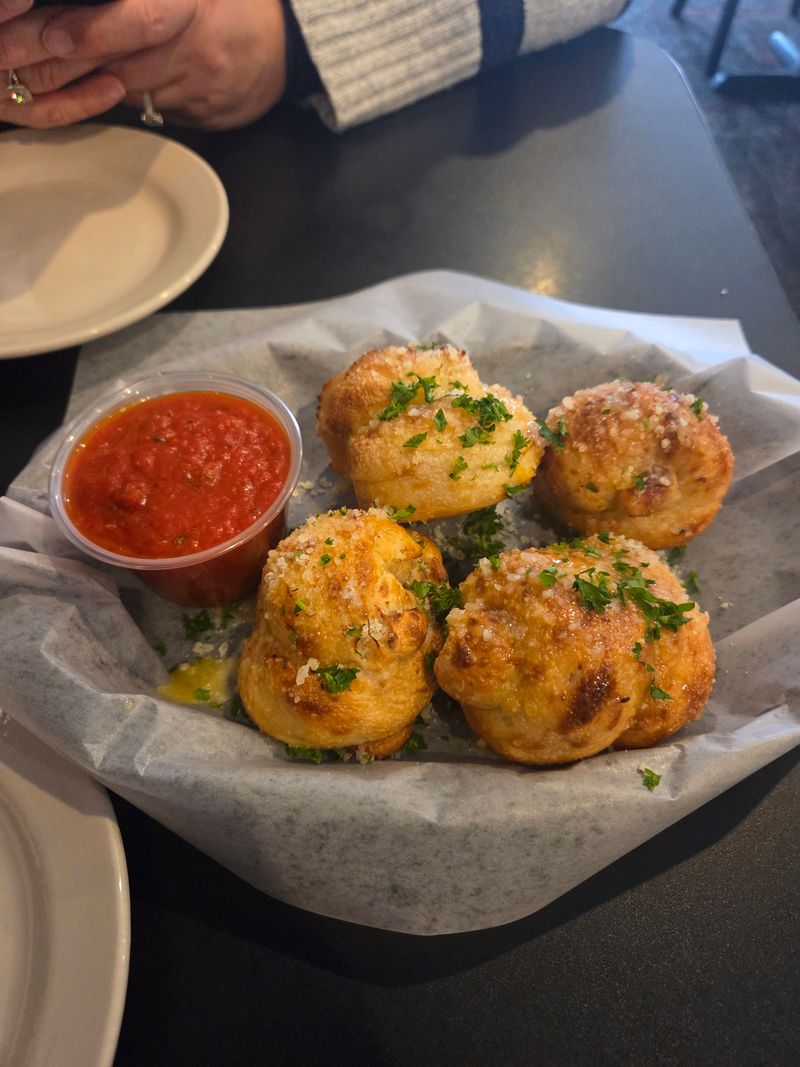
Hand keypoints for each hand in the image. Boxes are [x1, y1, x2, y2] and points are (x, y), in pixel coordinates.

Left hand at [0, 0, 286, 129]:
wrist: (281, 49)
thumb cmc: (222, 1)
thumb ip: (139, 2)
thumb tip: (74, 6)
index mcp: (192, 5)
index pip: (141, 20)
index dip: (92, 31)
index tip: (50, 36)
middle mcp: (194, 48)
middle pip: (116, 61)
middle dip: (54, 62)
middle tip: (6, 59)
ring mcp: (195, 87)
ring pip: (121, 89)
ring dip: (69, 83)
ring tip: (21, 73)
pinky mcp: (195, 115)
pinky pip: (140, 105)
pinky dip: (105, 95)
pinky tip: (79, 86)